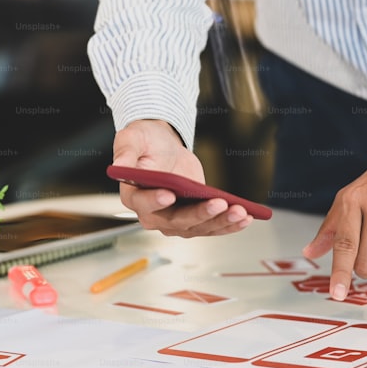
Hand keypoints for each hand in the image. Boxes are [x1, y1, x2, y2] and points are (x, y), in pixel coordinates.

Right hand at [113, 120, 251, 236]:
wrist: (162, 146)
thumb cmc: (144, 142)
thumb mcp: (130, 140)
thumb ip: (125, 153)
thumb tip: (120, 165)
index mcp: (134, 197)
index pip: (144, 204)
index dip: (156, 202)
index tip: (170, 195)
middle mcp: (154, 215)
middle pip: (178, 221)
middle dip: (201, 214)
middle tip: (220, 203)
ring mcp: (176, 219)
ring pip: (199, 228)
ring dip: (221, 222)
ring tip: (240, 212)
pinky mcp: (195, 217)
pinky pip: (212, 226)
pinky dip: (229, 225)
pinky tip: (246, 217)